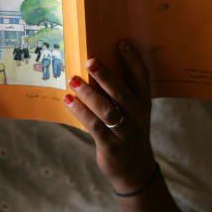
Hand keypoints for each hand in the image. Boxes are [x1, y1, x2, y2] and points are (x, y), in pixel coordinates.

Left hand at [64, 41, 155, 193]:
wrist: (135, 168)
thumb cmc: (127, 130)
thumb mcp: (131, 111)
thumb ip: (118, 91)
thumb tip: (94, 64)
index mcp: (143, 102)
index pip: (142, 77)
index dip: (133, 60)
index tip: (121, 43)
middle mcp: (137, 115)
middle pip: (122, 92)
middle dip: (106, 76)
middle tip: (90, 60)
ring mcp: (126, 131)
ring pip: (106, 110)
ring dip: (88, 94)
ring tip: (73, 80)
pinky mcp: (112, 146)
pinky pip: (95, 127)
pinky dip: (80, 112)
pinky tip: (68, 100)